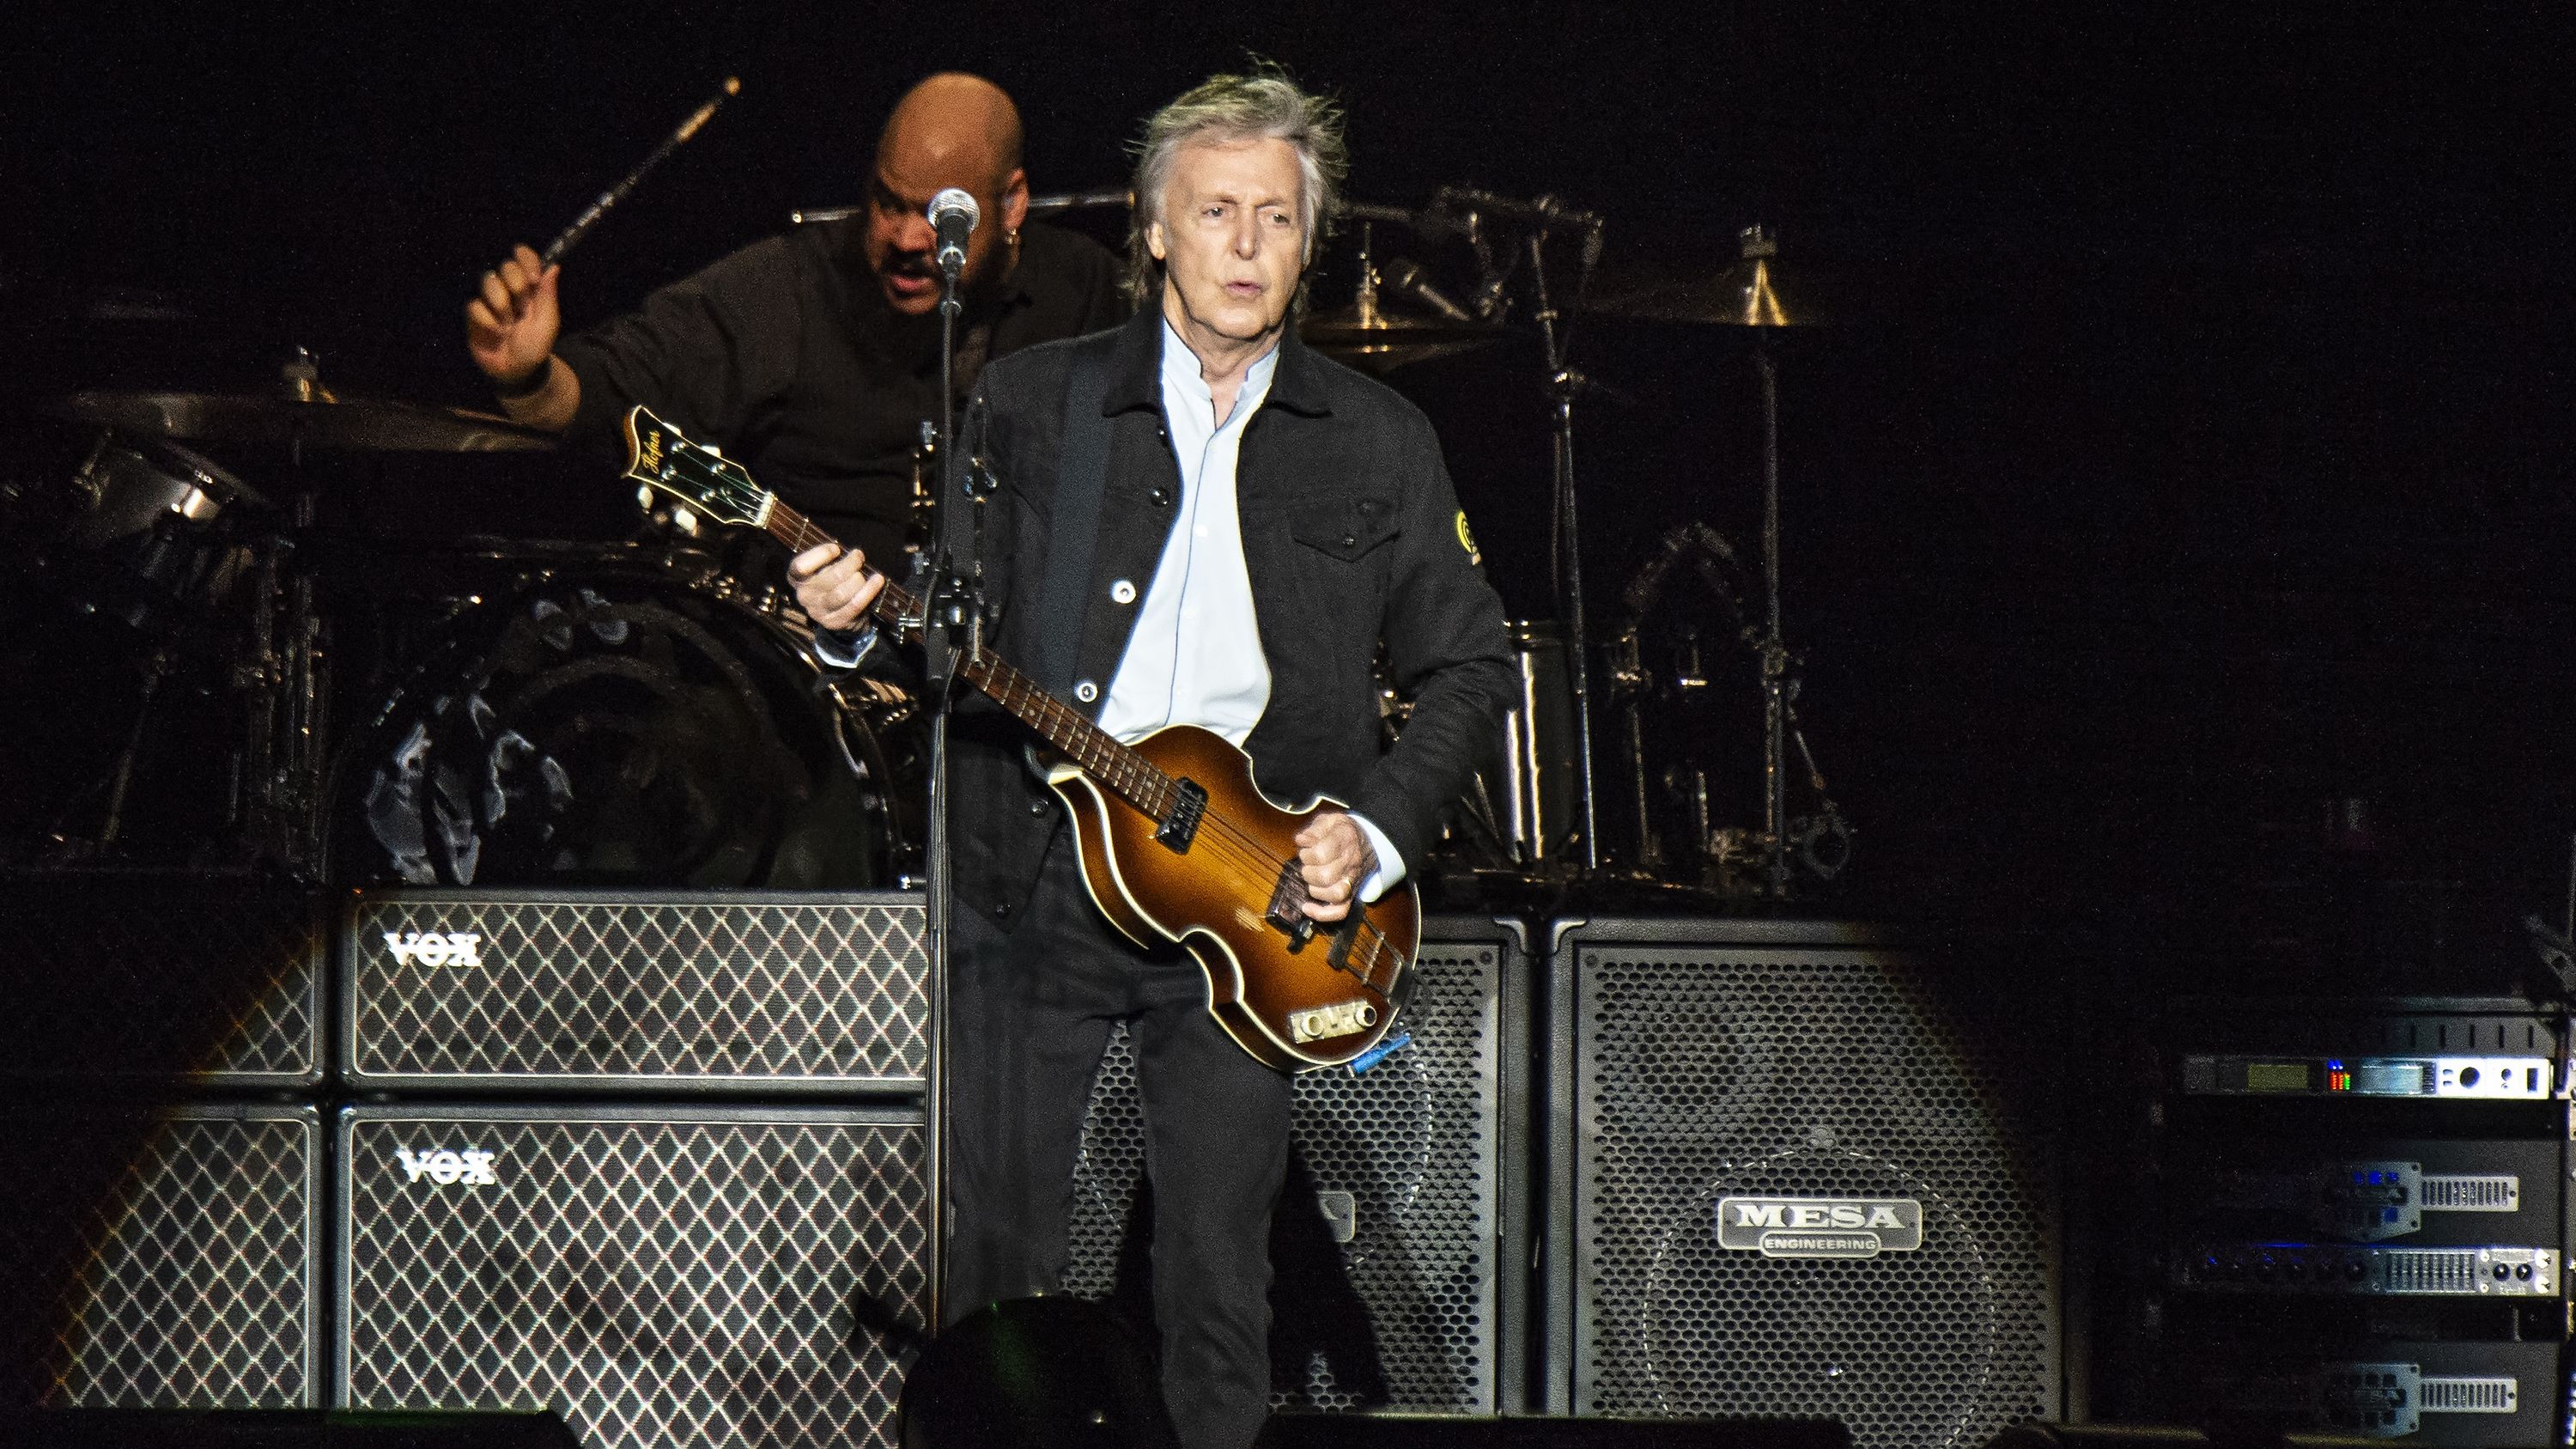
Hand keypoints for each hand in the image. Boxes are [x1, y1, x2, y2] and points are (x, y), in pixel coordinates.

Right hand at [464, 243, 560, 388]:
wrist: (515, 371)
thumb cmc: (534, 347)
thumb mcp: (547, 323)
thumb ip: (548, 295)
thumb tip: (554, 266)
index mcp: (530, 288)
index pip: (524, 257)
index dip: (526, 260)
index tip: (533, 278)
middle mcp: (509, 288)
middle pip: (506, 265)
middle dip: (516, 284)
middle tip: (522, 307)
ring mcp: (490, 299)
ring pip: (488, 281)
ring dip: (501, 304)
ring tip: (508, 325)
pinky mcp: (474, 313)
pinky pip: (475, 305)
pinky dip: (487, 320)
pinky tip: (494, 332)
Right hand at [788, 543, 882, 633]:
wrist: (836, 613)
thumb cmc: (830, 581)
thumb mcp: (823, 568)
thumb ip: (830, 559)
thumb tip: (853, 553)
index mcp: (797, 579)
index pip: (800, 566)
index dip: (821, 555)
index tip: (837, 549)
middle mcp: (804, 596)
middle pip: (829, 578)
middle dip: (849, 564)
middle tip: (859, 556)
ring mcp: (819, 611)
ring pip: (841, 593)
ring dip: (858, 580)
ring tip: (865, 573)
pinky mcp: (835, 622)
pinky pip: (854, 606)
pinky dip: (868, 591)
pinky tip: (877, 581)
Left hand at [1293, 811, 1376, 923]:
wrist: (1368, 840)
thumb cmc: (1343, 832)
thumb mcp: (1329, 821)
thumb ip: (1314, 830)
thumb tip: (1302, 841)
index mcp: (1345, 840)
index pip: (1321, 854)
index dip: (1307, 855)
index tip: (1305, 852)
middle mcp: (1351, 862)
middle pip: (1325, 876)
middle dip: (1308, 872)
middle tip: (1308, 866)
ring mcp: (1352, 880)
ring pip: (1335, 894)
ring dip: (1315, 889)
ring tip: (1312, 881)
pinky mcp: (1351, 894)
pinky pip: (1340, 911)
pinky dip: (1322, 914)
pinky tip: (1308, 907)